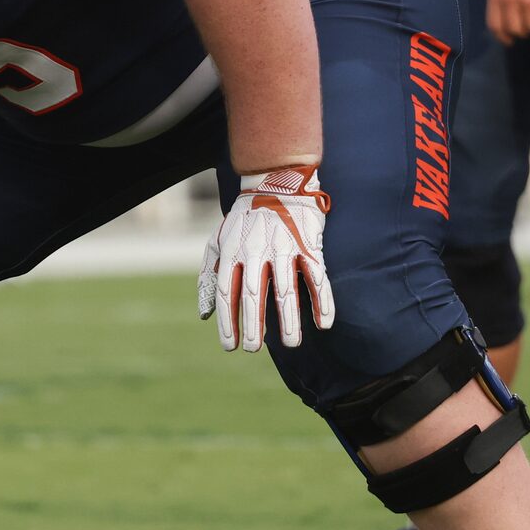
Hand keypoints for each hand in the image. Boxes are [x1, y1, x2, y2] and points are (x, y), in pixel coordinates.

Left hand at [198, 165, 334, 352]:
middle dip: (254, 324)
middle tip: (254, 349)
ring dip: (289, 319)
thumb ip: (210, 277)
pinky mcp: (308, 245)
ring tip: (290, 344)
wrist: (277, 180)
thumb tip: (205, 315)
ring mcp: (284, 247)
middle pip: (254, 293)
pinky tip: (324, 323)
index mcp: (233, 251)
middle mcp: (257, 250)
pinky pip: (317, 276)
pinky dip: (322, 300)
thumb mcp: (219, 241)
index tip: (230, 346)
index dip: (228, 321)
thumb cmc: (244, 218)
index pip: (228, 292)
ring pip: (286, 289)